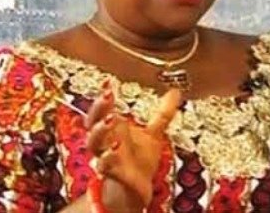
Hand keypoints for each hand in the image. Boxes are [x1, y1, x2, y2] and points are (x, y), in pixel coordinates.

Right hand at [84, 81, 181, 208]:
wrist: (138, 188)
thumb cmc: (141, 160)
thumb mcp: (154, 133)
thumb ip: (162, 113)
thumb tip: (175, 92)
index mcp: (113, 128)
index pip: (104, 107)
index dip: (103, 94)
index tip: (108, 82)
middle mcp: (106, 140)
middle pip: (93, 120)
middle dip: (99, 107)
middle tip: (108, 95)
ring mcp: (106, 155)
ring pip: (94, 141)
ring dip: (100, 130)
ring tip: (110, 119)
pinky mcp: (110, 172)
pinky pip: (103, 164)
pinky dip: (107, 157)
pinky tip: (114, 150)